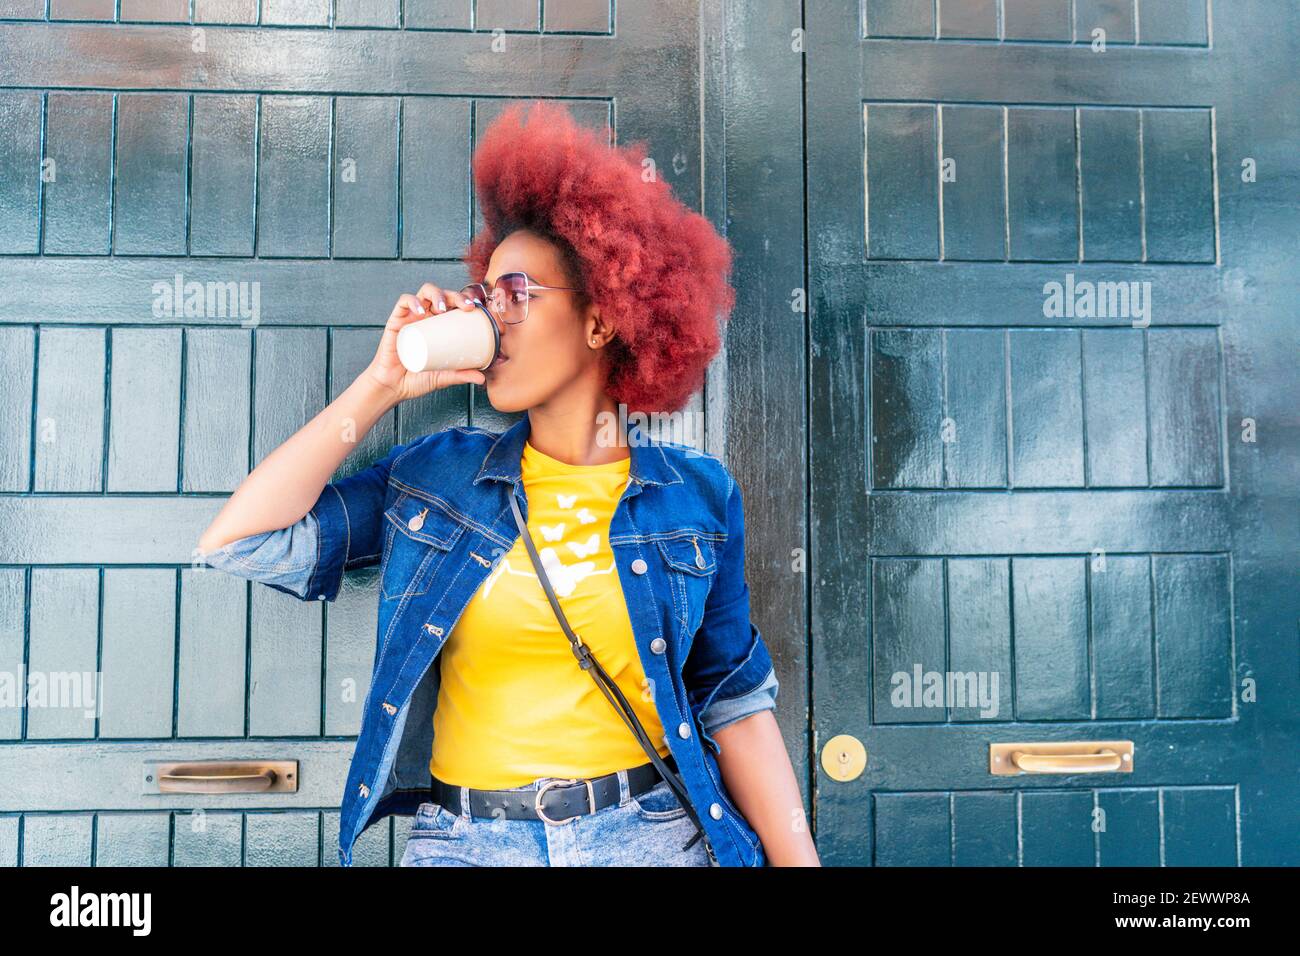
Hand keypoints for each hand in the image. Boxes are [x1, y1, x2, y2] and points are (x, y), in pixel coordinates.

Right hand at [365, 283, 485, 405]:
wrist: (394, 387)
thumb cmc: (418, 379)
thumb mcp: (444, 377)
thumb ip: (461, 375)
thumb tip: (482, 378)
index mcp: (441, 325)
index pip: (455, 304)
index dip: (467, 300)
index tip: (478, 308)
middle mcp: (427, 316)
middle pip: (444, 295)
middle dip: (456, 296)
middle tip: (466, 307)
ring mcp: (412, 316)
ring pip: (425, 292)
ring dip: (437, 295)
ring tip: (443, 309)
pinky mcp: (396, 320)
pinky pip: (403, 302)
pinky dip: (413, 302)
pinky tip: (421, 310)